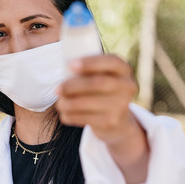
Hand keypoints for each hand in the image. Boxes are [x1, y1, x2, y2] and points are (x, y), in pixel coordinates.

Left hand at [56, 54, 148, 183]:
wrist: (117, 119)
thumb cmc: (100, 90)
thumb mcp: (100, 75)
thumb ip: (87, 70)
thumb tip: (64, 73)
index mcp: (123, 69)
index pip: (111, 62)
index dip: (90, 63)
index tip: (70, 65)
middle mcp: (127, 86)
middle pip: (98, 83)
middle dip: (73, 85)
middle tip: (57, 89)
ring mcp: (121, 105)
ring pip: (89, 102)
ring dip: (68, 103)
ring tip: (59, 103)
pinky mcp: (112, 122)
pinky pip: (86, 118)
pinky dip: (71, 115)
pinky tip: (64, 113)